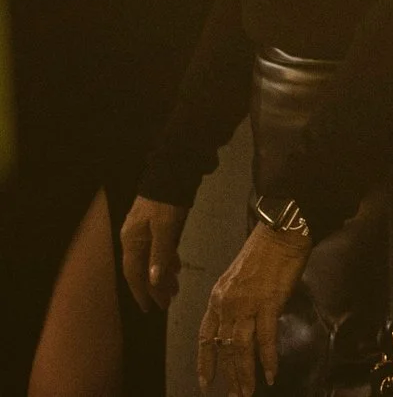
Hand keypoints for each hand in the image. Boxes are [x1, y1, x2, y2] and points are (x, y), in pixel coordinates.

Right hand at [121, 196, 188, 311]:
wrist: (173, 171)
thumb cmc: (167, 201)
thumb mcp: (165, 228)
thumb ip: (160, 254)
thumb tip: (153, 280)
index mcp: (132, 241)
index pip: (134, 274)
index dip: (142, 292)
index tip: (151, 308)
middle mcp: (134, 239)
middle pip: (142, 269)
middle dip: (154, 287)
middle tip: (167, 303)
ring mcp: (144, 232)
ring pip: (152, 260)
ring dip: (162, 275)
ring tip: (174, 290)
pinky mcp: (156, 225)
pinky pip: (158, 249)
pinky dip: (166, 260)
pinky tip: (175, 268)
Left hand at [198, 222, 308, 394]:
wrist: (282, 232)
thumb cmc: (264, 251)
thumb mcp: (239, 277)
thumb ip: (236, 301)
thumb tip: (245, 322)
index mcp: (218, 297)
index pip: (206, 336)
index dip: (206, 361)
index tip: (206, 381)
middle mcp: (227, 304)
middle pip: (224, 347)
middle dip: (228, 375)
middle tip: (234, 394)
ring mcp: (246, 304)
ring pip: (240, 348)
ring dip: (244, 373)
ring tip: (248, 391)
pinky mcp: (268, 303)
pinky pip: (265, 338)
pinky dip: (267, 358)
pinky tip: (269, 373)